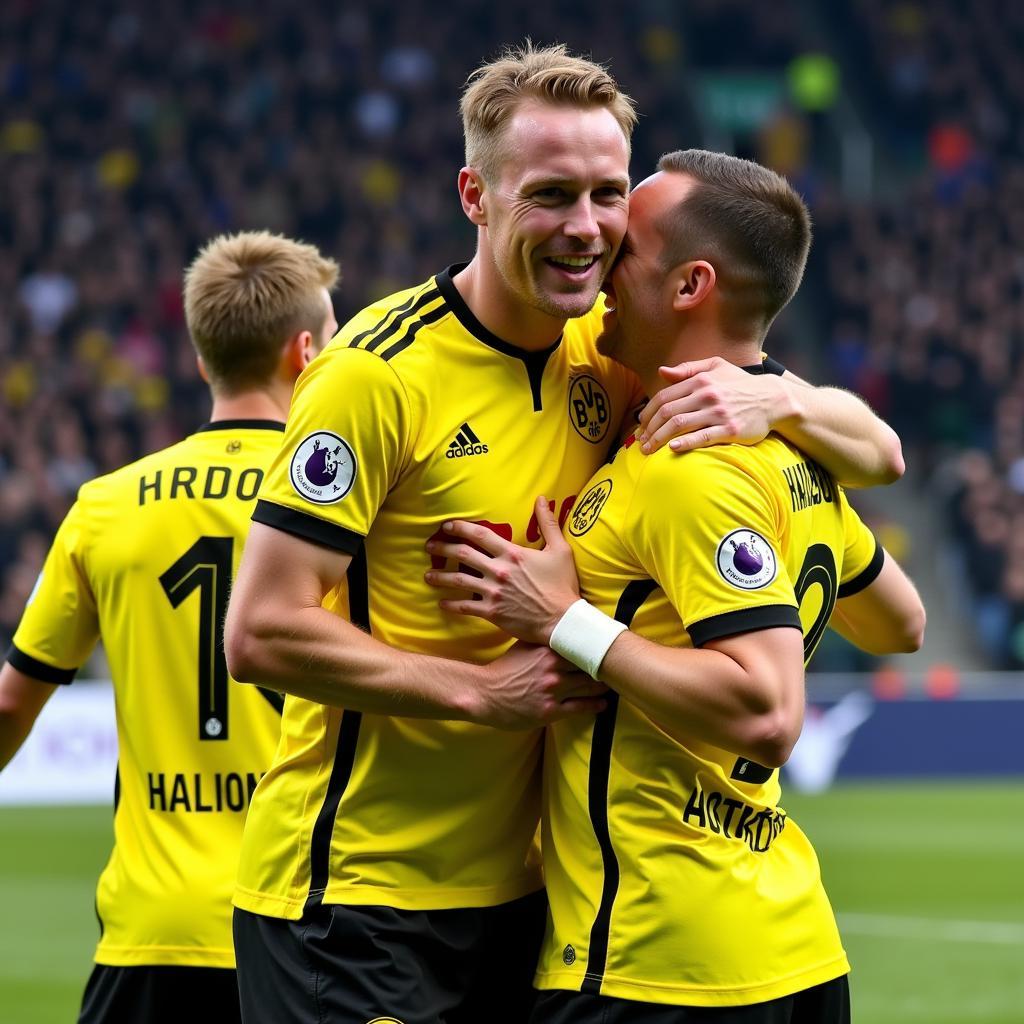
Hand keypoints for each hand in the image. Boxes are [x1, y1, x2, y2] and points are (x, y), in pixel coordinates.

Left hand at [424, 495, 579, 643]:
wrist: (563, 620)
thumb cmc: (563, 585)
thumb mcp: (560, 550)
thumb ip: (548, 523)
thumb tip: (542, 498)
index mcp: (513, 553)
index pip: (480, 534)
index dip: (460, 528)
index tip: (447, 526)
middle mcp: (499, 570)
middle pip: (463, 555)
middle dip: (442, 549)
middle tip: (429, 547)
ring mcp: (493, 592)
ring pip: (458, 581)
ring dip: (440, 577)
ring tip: (427, 576)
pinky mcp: (492, 612)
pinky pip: (465, 607)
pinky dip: (451, 605)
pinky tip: (441, 603)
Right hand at [475, 641, 606, 728]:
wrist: (485, 693)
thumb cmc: (505, 668)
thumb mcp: (524, 646)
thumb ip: (544, 639)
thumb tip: (564, 627)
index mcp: (548, 650)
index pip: (582, 646)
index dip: (597, 648)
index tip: (611, 648)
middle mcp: (553, 668)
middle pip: (589, 667)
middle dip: (605, 668)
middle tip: (618, 668)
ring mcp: (552, 690)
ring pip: (589, 688)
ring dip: (603, 688)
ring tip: (615, 686)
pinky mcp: (550, 711)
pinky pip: (580, 707)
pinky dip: (595, 706)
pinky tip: (603, 704)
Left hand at [637, 357, 785, 454]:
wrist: (774, 400)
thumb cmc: (741, 384)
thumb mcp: (717, 367)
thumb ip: (688, 369)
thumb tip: (661, 372)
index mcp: (700, 380)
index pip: (663, 397)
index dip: (647, 413)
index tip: (640, 425)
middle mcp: (707, 395)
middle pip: (667, 412)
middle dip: (648, 429)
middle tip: (640, 442)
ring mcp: (718, 413)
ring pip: (679, 425)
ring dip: (658, 439)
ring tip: (648, 450)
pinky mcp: (730, 430)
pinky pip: (702, 437)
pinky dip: (684, 442)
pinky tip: (672, 448)